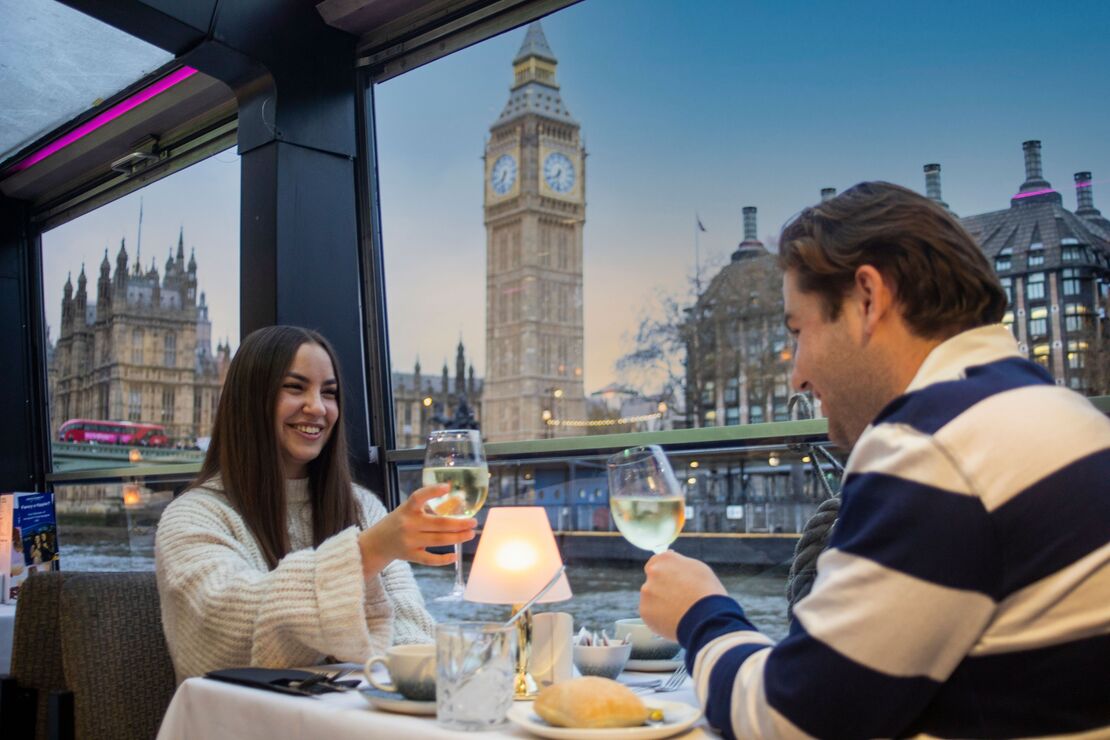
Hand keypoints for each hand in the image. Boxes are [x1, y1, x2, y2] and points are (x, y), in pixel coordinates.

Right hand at [358, 484, 476, 575]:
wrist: (376, 543)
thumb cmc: (398, 522)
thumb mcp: (407, 510)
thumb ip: (427, 507)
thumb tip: (457, 500)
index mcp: (406, 509)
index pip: (418, 497)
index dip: (432, 491)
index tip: (447, 487)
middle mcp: (408, 524)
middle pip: (438, 524)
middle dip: (459, 523)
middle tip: (474, 522)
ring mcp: (409, 541)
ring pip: (438, 540)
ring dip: (457, 538)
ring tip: (470, 534)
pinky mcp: (410, 555)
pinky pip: (429, 559)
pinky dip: (443, 559)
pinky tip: (455, 556)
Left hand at [639, 551, 726, 640]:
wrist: (707, 618)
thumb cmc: (708, 593)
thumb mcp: (699, 569)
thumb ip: (681, 565)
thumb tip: (674, 564)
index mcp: (666, 559)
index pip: (657, 562)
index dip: (665, 573)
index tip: (670, 581)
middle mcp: (653, 572)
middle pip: (653, 581)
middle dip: (662, 589)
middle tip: (678, 600)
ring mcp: (647, 591)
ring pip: (651, 598)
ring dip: (660, 604)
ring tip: (679, 613)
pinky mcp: (645, 610)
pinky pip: (651, 614)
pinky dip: (659, 618)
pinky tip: (673, 621)